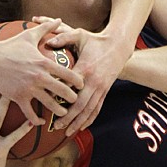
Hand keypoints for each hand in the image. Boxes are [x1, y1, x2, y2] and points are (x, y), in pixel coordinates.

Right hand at [0, 19, 83, 124]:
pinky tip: (40, 120)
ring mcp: (29, 88)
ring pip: (49, 104)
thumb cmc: (10, 47)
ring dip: (59, 110)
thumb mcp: (29, 35)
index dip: (78, 81)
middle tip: (75, 100)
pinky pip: (30, 113)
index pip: (68, 74)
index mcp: (44, 63)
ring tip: (63, 112)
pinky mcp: (19, 97)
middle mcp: (39, 77)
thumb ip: (46, 28)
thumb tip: (59, 19)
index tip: (82, 85)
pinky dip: (36, 119)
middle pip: (63, 91)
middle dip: (72, 98)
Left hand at [33, 16, 132, 134]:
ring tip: (67, 131)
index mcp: (85, 68)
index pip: (70, 86)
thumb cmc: (96, 40)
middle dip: (68, 117)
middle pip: (80, 104)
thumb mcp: (80, 35)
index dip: (60, 95)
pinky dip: (90, 119)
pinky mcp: (105, 91)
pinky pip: (97, 108)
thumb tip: (47, 42)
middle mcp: (93, 81)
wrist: (118, 45)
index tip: (48, 103)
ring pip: (89, 109)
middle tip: (56, 125)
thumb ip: (64, 37)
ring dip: (78, 122)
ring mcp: (101, 87)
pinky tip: (82, 127)